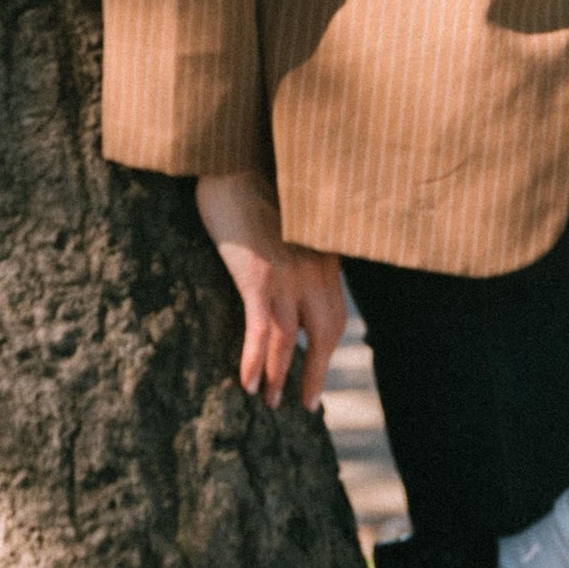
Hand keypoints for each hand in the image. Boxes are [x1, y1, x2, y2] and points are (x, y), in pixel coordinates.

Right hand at [195, 171, 345, 411]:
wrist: (234, 163)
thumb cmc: (256, 189)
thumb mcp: (289, 222)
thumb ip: (300, 250)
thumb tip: (297, 280)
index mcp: (324, 256)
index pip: (334, 314)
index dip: (327, 348)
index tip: (317, 373)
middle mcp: (314, 269)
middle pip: (324, 333)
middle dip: (314, 372)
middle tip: (305, 403)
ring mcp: (288, 274)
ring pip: (288, 338)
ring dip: (278, 374)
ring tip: (268, 401)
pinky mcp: (259, 277)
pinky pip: (261, 330)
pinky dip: (254, 360)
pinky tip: (246, 382)